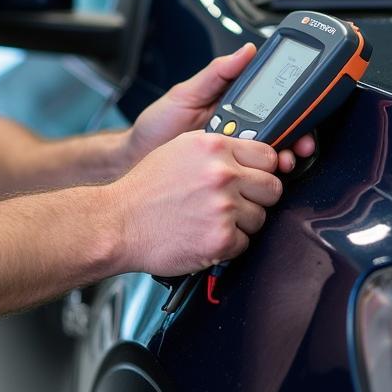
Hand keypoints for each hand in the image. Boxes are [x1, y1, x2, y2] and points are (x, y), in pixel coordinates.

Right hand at [109, 130, 283, 276]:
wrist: (119, 223)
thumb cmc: (145, 189)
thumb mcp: (180, 149)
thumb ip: (217, 149)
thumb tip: (248, 154)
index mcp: (214, 147)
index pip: (268, 156)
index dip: (263, 169)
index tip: (255, 177)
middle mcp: (222, 174)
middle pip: (273, 187)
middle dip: (258, 197)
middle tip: (236, 201)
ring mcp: (223, 207)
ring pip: (261, 217)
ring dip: (242, 223)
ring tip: (212, 219)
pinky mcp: (221, 239)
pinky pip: (245, 243)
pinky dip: (228, 244)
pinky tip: (205, 234)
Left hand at [125, 45, 315, 172]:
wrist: (136, 160)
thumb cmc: (157, 126)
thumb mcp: (185, 93)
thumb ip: (216, 74)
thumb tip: (245, 51)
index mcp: (233, 105)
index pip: (269, 101)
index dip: (291, 104)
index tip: (304, 106)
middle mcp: (239, 130)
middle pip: (279, 130)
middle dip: (296, 135)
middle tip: (299, 142)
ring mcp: (235, 154)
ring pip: (271, 156)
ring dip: (284, 158)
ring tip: (283, 160)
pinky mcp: (229, 176)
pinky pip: (253, 178)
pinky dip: (264, 178)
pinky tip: (266, 177)